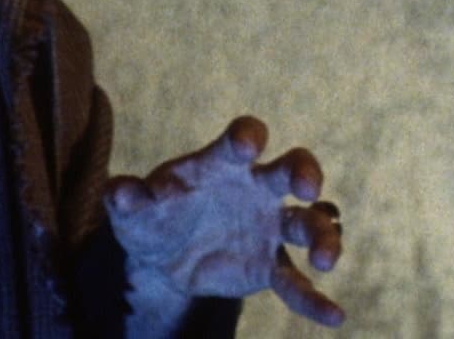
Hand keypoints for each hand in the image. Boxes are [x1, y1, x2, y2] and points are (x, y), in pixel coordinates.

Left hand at [106, 115, 344, 333]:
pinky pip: (296, 282)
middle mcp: (254, 189)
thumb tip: (120, 193)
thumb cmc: (148, 217)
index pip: (242, 139)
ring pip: (308, 224)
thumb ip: (125, 196)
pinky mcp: (268, 266)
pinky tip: (334, 316)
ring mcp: (268, 227)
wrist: (159, 259)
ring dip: (323, 238)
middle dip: (304, 173)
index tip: (248, 146)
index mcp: (220, 164)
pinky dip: (315, 299)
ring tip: (322, 261)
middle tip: (306, 188)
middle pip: (291, 169)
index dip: (248, 136)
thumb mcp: (129, 207)